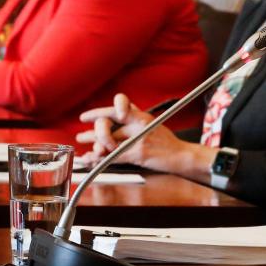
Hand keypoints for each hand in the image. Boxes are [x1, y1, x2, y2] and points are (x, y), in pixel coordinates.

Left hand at [75, 93, 215, 181]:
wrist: (182, 155)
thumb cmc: (168, 142)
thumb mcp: (153, 122)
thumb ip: (136, 116)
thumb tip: (120, 112)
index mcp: (141, 115)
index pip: (118, 105)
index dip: (100, 110)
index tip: (85, 117)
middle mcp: (138, 124)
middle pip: (108, 122)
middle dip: (93, 131)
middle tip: (82, 136)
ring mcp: (138, 138)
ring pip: (108, 141)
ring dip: (94, 148)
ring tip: (86, 151)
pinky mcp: (138, 153)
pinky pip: (113, 156)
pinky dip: (99, 160)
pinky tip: (92, 160)